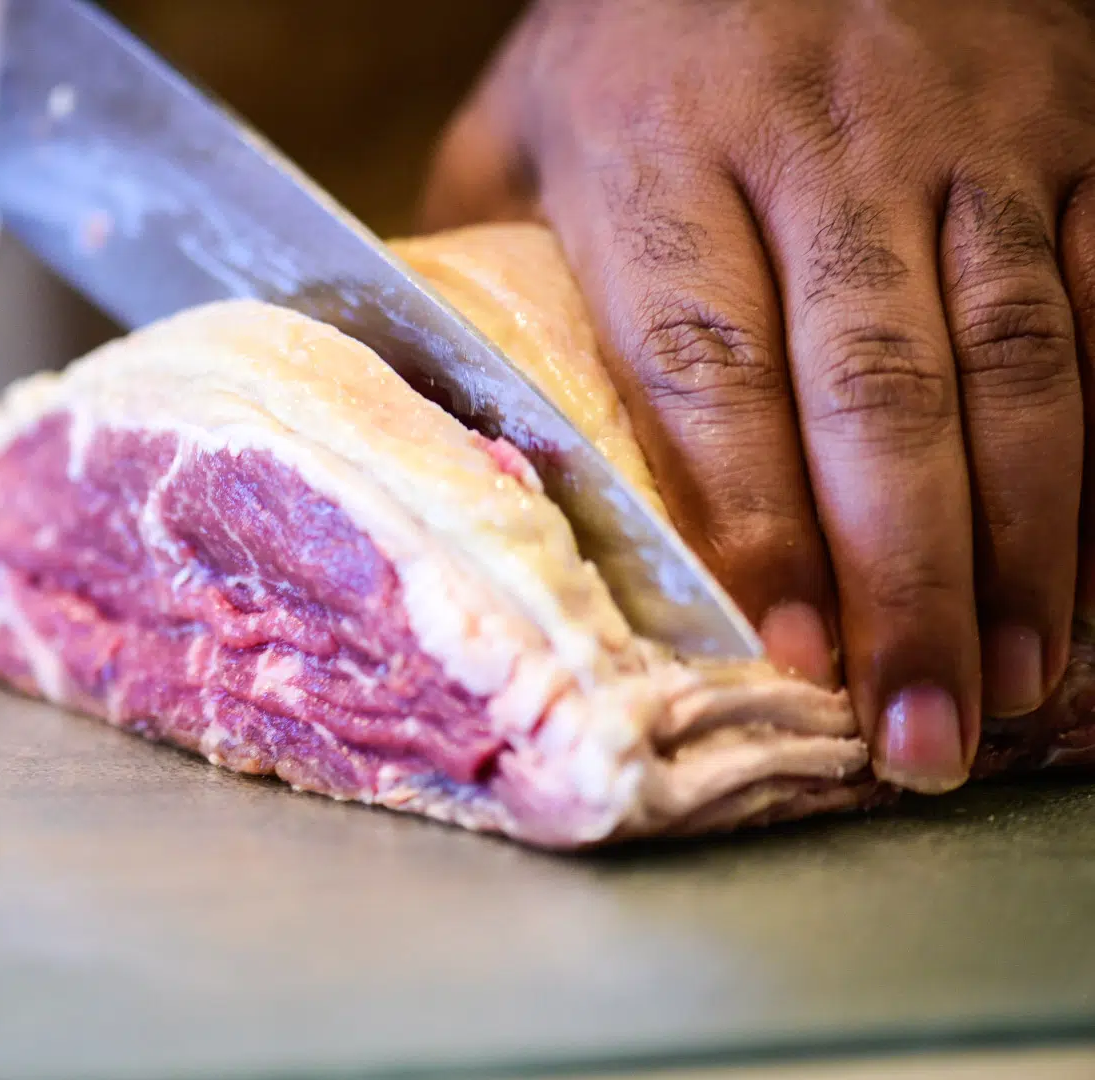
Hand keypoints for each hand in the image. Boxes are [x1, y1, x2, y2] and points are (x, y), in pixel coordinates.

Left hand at [421, 0, 1094, 793]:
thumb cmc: (653, 9)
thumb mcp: (535, 99)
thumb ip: (483, 238)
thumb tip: (401, 385)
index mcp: (660, 142)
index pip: (706, 353)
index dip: (750, 508)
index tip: (779, 642)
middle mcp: (823, 146)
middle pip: (876, 387)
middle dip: (904, 575)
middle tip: (912, 730)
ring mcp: (966, 142)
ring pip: (1016, 359)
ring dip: (1023, 539)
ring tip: (1009, 688)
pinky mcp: (1073, 136)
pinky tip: (1085, 570)